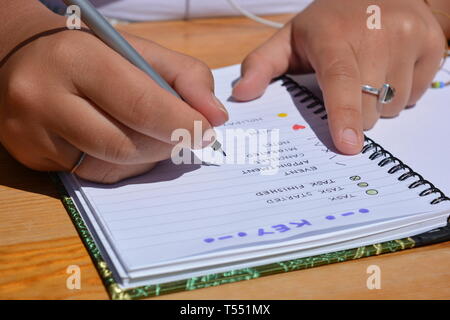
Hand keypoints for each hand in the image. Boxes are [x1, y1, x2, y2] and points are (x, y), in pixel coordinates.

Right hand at [0, 17, 227, 182]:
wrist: (23, 56)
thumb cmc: (91, 52)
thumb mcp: (140, 49)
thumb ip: (186, 77)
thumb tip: (215, 117)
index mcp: (76, 59)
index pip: (139, 104)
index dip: (181, 124)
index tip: (207, 131)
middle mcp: (44, 99)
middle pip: (126, 145)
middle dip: (167, 145)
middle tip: (185, 134)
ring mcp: (32, 134)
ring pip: (112, 167)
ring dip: (147, 158)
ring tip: (153, 135)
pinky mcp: (32, 158)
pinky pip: (94, 175)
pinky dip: (123, 166)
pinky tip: (125, 143)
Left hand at [232, 0, 446, 153]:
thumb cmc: (330, 21)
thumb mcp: (291, 38)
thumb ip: (261, 65)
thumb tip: (240, 95)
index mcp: (334, 36)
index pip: (341, 80)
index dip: (344, 114)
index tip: (347, 146)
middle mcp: (376, 34)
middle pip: (368, 105)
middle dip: (355, 113)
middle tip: (346, 88)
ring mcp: (409, 38)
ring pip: (393, 105)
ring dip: (377, 104)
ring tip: (367, 74)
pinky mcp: (432, 45)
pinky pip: (415, 95)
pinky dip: (399, 93)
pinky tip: (388, 69)